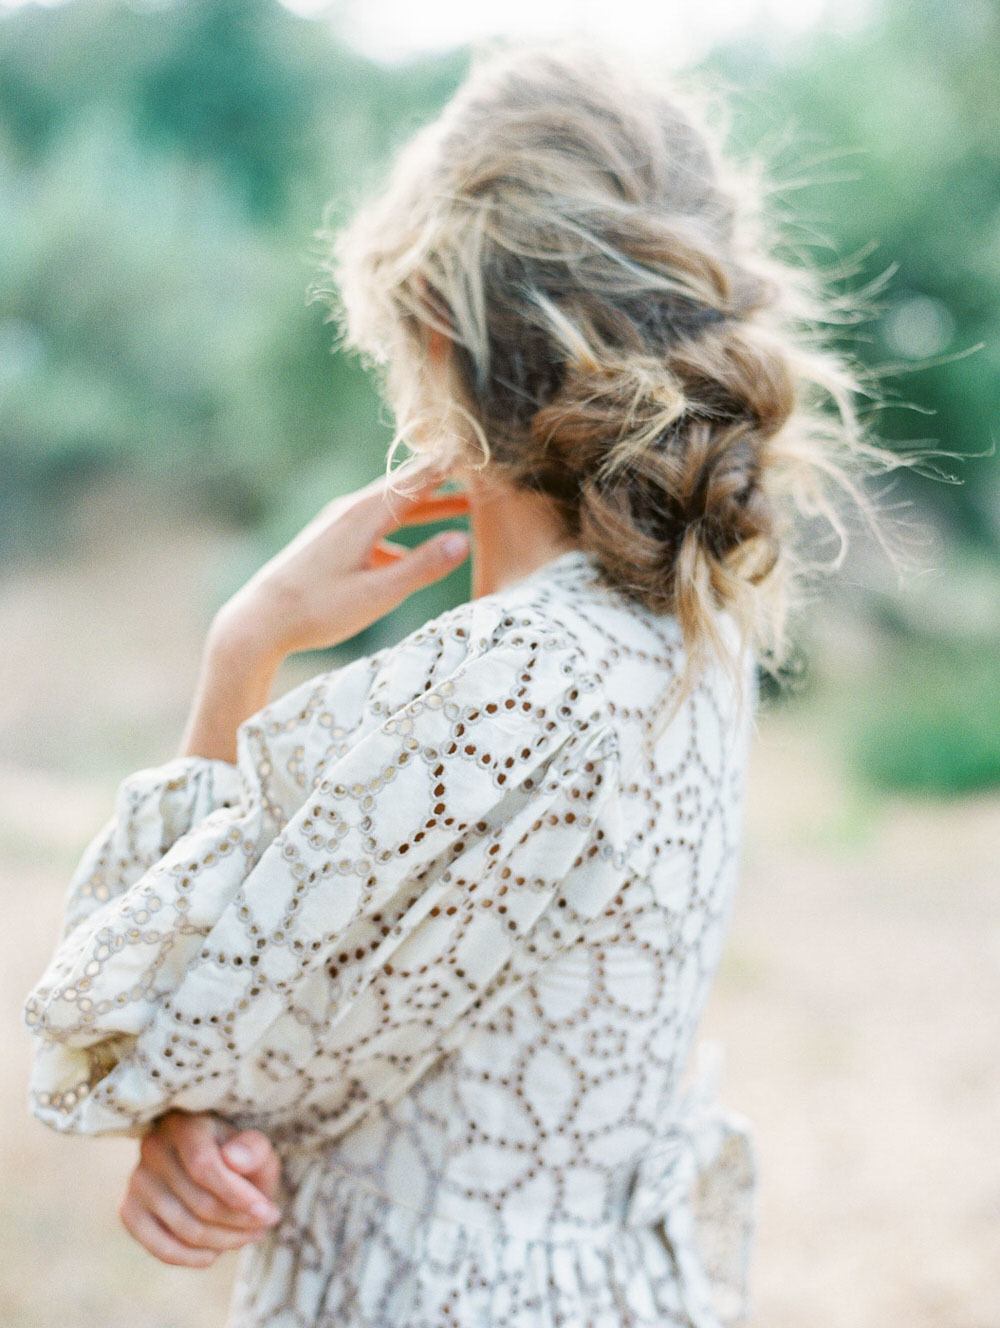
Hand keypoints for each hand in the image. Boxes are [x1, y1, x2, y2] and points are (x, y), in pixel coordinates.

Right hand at [117, 1111, 282, 1267]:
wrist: (210, 1162)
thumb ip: (253, 1149)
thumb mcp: (255, 1146)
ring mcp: (137, 1180)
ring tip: (248, 1236)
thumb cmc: (239, 1154)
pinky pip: (161, 1248)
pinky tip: (215, 1252)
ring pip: (185, 1229)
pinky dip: (193, 1257)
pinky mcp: (129, 1210)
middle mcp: (153, 1147)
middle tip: (265, 1225)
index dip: (238, 1196)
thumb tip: (232, 1159)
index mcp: (185, 1123)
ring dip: (224, 1242)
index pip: (205, 1167)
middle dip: (239, 1222)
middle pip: (199, 1203)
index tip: (268, 1212)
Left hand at [212, 459, 470, 666]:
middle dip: (449, 482)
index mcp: (364, 514)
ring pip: (394, 510)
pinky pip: (377, 530)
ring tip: (464, 510)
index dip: (452, 465)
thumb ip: (421, 567)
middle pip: (409, 488)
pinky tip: (413, 555)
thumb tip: (463, 541)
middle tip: (487, 476)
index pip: (418, 478)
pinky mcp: (331, 543)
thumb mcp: (377, 594)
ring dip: (429, 509)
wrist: (258, 621)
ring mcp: (338, 526)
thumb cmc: (317, 610)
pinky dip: (404, 534)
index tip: (485, 454)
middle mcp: (351, 511)